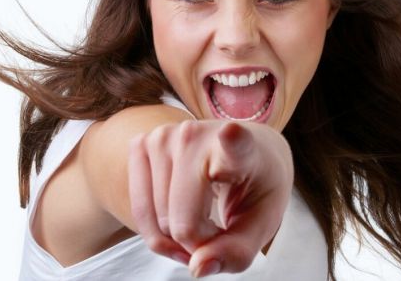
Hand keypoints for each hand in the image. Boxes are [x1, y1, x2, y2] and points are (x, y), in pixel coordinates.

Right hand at [128, 119, 293, 276]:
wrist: (239, 146)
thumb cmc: (254, 182)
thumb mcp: (262, 222)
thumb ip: (236, 252)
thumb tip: (197, 267)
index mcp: (242, 147)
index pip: (235, 142)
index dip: (233, 140)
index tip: (232, 132)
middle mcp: (196, 135)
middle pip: (181, 221)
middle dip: (198, 244)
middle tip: (217, 234)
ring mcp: (163, 137)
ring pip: (157, 221)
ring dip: (176, 240)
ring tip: (202, 225)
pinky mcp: (140, 144)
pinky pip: (139, 210)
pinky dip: (156, 231)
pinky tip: (177, 221)